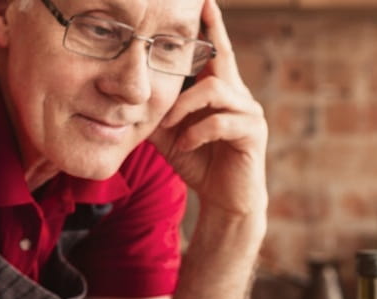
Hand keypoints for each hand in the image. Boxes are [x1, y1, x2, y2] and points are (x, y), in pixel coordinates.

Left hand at [149, 0, 266, 222]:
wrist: (224, 201)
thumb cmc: (198, 162)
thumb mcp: (169, 133)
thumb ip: (155, 110)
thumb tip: (123, 95)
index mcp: (220, 90)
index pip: (215, 50)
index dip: (210, 25)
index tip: (204, 0)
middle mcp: (239, 95)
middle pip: (221, 57)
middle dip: (209, 34)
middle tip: (196, 13)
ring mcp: (249, 112)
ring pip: (215, 89)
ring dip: (184, 105)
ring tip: (167, 125)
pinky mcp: (253, 133)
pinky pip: (221, 121)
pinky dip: (196, 132)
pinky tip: (184, 145)